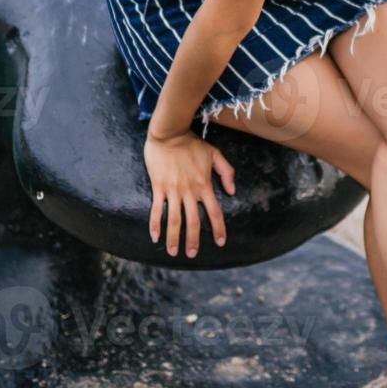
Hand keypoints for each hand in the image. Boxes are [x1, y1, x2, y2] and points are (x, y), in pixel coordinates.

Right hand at [143, 127, 236, 257]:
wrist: (170, 132)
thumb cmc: (192, 143)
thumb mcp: (214, 154)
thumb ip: (226, 172)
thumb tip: (232, 192)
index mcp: (204, 184)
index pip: (214, 211)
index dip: (219, 228)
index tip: (221, 242)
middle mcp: (189, 190)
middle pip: (193, 221)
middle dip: (193, 240)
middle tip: (192, 254)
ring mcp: (173, 190)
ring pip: (174, 219)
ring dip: (174, 238)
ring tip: (173, 252)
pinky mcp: (159, 187)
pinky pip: (157, 209)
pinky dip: (155, 224)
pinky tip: (155, 237)